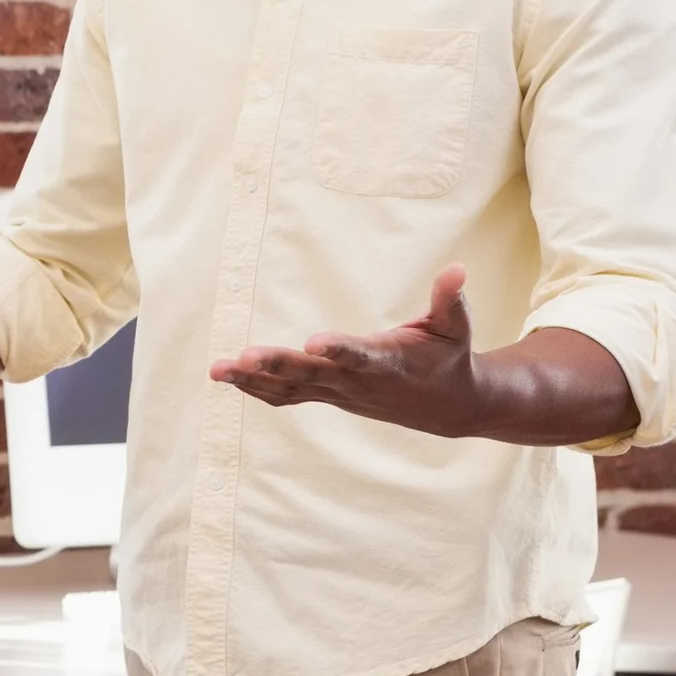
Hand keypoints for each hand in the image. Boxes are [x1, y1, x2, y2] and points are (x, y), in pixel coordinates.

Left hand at [209, 265, 484, 436]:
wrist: (450, 407)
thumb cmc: (450, 356)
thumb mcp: (456, 327)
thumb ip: (450, 300)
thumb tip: (458, 268)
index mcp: (388, 361)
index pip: (360, 356)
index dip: (338, 349)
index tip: (312, 342)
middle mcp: (358, 382)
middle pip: (312, 374)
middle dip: (277, 365)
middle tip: (243, 356)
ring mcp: (341, 394)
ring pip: (291, 389)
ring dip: (253, 380)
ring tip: (217, 369)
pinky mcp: (330, 397)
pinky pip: (288, 397)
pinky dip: (258, 389)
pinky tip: (229, 379)